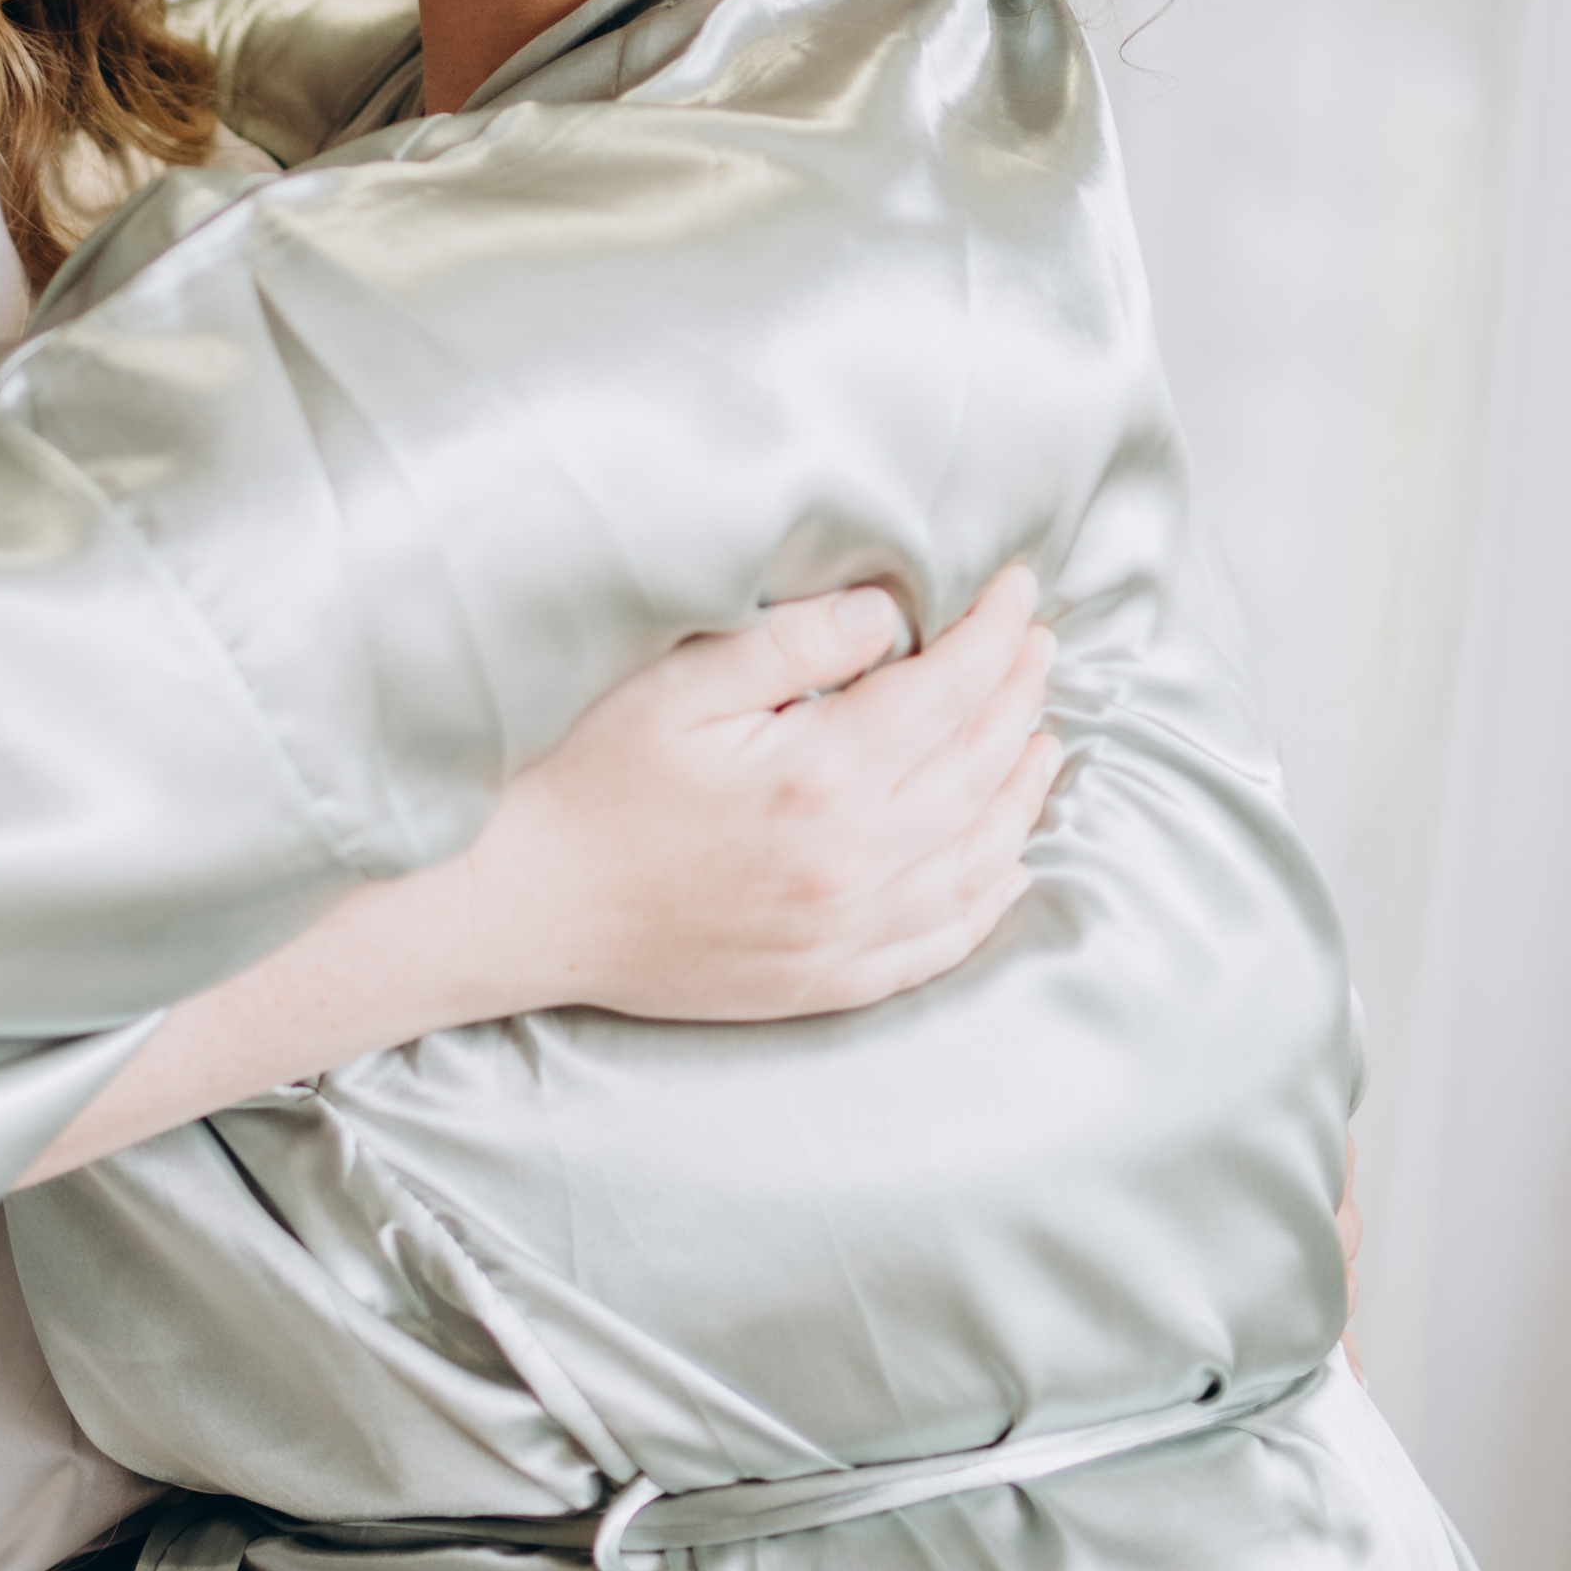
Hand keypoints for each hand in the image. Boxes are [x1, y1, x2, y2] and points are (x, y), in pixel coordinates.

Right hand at [494, 567, 1060, 1021]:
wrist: (524, 905)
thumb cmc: (587, 783)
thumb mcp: (678, 686)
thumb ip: (793, 645)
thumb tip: (888, 616)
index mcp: (820, 777)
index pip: (950, 691)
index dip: (996, 633)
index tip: (1017, 589)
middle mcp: (852, 863)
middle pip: (979, 768)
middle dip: (1019, 696)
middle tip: (1038, 646)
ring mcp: (845, 932)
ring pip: (979, 856)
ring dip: (1024, 791)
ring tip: (1045, 737)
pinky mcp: (826, 980)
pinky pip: (942, 941)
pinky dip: (990, 895)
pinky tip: (1007, 859)